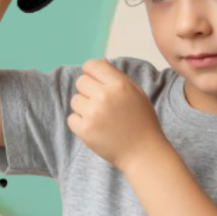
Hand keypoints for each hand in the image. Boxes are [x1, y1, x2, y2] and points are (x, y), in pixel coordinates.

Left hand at [67, 58, 167, 172]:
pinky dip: (80, 124)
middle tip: (102, 105)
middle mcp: (104, 96)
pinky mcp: (85, 130)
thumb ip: (117, 75)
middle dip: (88, 91)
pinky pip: (72, 119)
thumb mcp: (137, 93)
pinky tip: (96, 129)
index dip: (92, 72)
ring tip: (101, 119)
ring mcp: (93, 113)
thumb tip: (100, 61)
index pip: (91, 65)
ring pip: (75, 100)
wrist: (144, 155)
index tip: (96, 82)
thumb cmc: (142, 122)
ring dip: (84, 108)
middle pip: (81, 81)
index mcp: (118, 84)